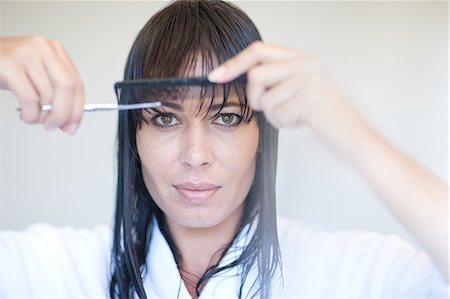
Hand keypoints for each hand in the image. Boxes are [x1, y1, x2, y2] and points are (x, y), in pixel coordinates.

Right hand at [0, 36, 83, 134]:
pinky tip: (26, 115)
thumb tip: (70, 125)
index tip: (72, 126)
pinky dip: (31, 115)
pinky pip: (30, 99)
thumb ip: (56, 97)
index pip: (77, 83)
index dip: (77, 109)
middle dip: (64, 113)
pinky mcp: (10, 64)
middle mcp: (44, 48)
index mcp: (55, 50)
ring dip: (42, 116)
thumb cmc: (8, 69)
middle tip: (54, 126)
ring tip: (33, 118)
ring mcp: (27, 54)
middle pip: (68, 87)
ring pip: (48, 95)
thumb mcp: (37, 78)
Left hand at [208, 42, 350, 128]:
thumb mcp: (305, 87)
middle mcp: (307, 63)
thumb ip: (280, 77)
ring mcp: (310, 80)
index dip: (234, 63)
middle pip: (255, 75)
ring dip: (275, 115)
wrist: (356, 138)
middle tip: (269, 107)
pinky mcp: (310, 99)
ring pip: (265, 99)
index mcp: (303, 58)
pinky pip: (277, 115)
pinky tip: (304, 122)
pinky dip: (286, 124)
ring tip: (296, 116)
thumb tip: (245, 76)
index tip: (216, 76)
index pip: (258, 50)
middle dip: (254, 97)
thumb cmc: (328, 117)